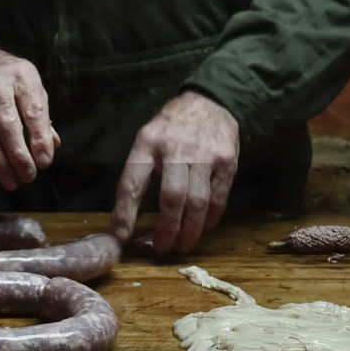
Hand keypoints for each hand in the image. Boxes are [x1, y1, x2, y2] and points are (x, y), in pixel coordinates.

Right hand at [0, 48, 60, 189]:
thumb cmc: (9, 80)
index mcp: (22, 76)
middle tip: (28, 176)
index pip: (34, 110)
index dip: (39, 139)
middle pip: (7, 125)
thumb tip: (52, 145)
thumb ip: (41, 115)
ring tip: (11, 182)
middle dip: (19, 156)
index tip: (44, 161)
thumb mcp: (29, 87)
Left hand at [112, 91, 238, 253]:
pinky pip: (218, 199)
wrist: (210, 102)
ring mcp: (205, 155)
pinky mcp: (227, 162)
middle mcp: (177, 148)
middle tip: (160, 248)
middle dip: (165, 230)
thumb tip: (128, 216)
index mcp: (148, 142)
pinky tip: (201, 228)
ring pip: (197, 203)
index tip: (122, 235)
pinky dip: (209, 220)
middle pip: (171, 198)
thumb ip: (141, 171)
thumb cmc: (172, 129)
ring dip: (188, 232)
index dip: (125, 212)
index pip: (132, 182)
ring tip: (181, 245)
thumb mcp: (147, 139)